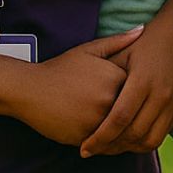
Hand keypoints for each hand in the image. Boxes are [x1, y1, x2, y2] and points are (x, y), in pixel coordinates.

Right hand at [16, 28, 141, 145]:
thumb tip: (143, 29)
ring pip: (121, 132)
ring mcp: (98, 120)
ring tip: (120, 129)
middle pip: (133, 113)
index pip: (140, 91)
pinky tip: (106, 138)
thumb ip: (117, 42)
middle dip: (134, 116)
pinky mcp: (86, 137)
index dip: (138, 94)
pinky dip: (109, 144)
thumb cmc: (61, 68)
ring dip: (124, 134)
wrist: (30, 90)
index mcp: (115, 78)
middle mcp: (109, 99)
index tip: (136, 95)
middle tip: (134, 117)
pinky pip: (106, 144)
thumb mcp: (89, 50)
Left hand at [79, 24, 172, 157]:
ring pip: (149, 140)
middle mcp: (160, 94)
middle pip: (133, 134)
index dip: (100, 137)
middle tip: (92, 151)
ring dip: (127, 148)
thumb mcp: (120, 55)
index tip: (84, 149)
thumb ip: (103, 77)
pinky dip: (142, 143)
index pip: (119, 119)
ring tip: (108, 148)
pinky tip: (126, 141)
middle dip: (111, 147)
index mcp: (142, 81)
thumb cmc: (142, 44)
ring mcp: (172, 103)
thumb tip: (78, 101)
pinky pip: (161, 136)